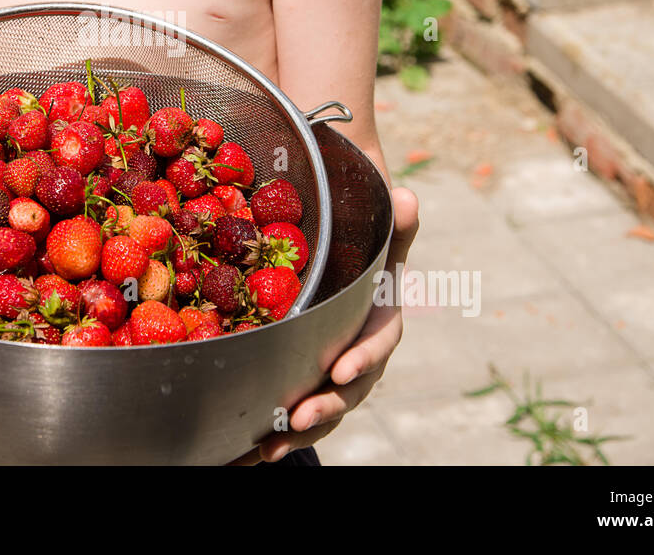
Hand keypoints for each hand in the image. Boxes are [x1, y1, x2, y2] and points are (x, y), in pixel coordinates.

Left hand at [233, 185, 419, 463]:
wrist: (339, 268)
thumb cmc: (360, 252)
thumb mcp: (377, 237)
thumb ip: (393, 224)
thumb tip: (410, 197)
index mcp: (378, 323)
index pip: (378, 344)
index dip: (363, 358)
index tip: (341, 369)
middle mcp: (358, 356)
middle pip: (349, 391)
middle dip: (326, 407)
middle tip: (299, 418)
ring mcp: (330, 376)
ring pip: (321, 411)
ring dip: (298, 433)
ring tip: (271, 448)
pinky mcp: (303, 384)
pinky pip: (290, 416)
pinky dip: (270, 437)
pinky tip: (243, 455)